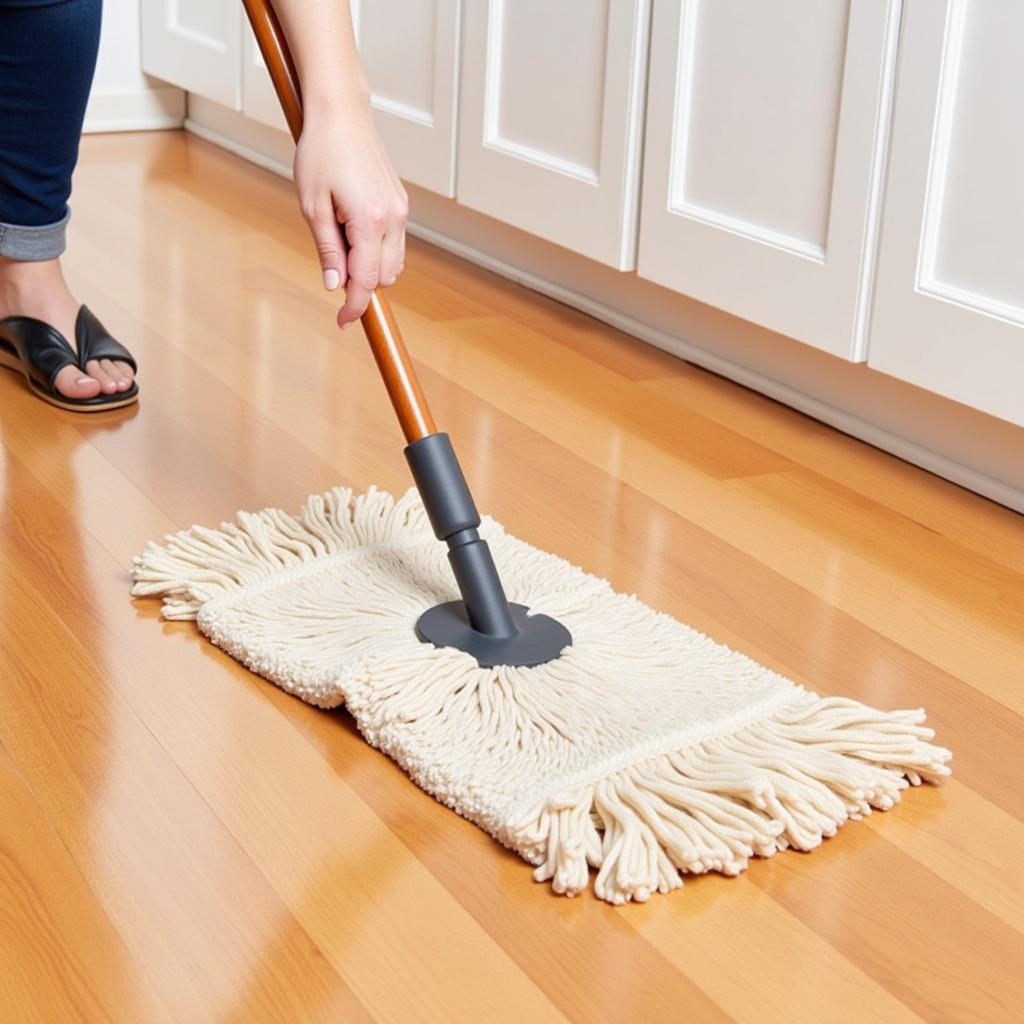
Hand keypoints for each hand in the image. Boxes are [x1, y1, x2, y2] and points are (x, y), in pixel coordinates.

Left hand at [294, 104, 408, 328]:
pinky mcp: (401, 204)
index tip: (342, 321)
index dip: (354, 306)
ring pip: (393, 264)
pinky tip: (353, 231)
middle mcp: (393, 218)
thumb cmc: (321, 153)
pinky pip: (394, 244)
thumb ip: (327, 250)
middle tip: (332, 264)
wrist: (341, 114)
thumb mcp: (312, 206)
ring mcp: (401, 211)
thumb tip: (335, 286)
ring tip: (340, 240)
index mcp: (369, 220)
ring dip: (370, 267)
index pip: (367, 280)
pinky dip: (376, 250)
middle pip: (385, 277)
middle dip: (361, 283)